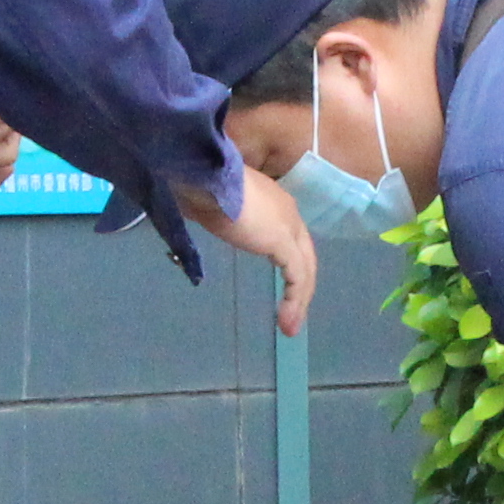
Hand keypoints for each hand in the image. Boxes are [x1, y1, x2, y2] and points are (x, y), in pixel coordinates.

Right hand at [184, 162, 319, 336]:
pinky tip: (285, 321)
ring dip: (299, 301)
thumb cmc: (199, 186)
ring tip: (288, 327)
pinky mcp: (283, 241)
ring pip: (304, 269)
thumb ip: (221, 215)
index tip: (282, 287)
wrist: (203, 177)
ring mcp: (288, 226)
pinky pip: (297, 277)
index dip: (289, 263)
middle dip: (300, 287)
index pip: (290, 237)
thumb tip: (207, 215)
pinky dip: (294, 301)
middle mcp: (287, 212)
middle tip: (291, 314)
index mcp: (273, 201)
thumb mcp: (212, 204)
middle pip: (304, 255)